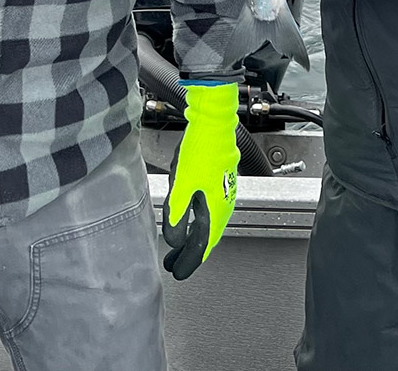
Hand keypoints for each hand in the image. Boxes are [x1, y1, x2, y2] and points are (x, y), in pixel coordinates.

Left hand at [161, 83, 239, 279]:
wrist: (213, 125)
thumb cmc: (200, 152)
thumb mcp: (181, 187)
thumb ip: (176, 216)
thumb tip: (174, 240)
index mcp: (215, 212)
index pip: (202, 247)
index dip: (189, 262)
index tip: (178, 272)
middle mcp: (223, 206)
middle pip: (206, 238)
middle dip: (189, 253)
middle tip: (174, 263)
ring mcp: (222, 194)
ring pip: (208, 225)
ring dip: (193, 237)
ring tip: (179, 245)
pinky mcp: (218, 182)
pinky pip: (209, 212)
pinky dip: (198, 223)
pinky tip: (190, 218)